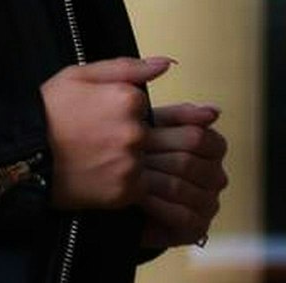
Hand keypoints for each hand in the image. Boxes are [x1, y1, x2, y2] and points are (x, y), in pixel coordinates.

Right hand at [40, 56, 171, 209]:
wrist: (26, 154)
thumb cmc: (50, 111)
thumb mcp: (80, 75)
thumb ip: (126, 67)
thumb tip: (165, 63)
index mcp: (127, 99)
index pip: (142, 104)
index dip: (121, 108)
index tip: (99, 114)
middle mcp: (134, 132)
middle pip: (147, 131)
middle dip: (127, 134)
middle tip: (98, 137)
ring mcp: (132, 164)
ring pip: (146, 159)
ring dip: (128, 158)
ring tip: (99, 156)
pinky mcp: (127, 192)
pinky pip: (141, 186)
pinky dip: (125, 180)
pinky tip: (100, 172)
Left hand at [139, 102, 227, 248]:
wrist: (123, 191)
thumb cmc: (139, 152)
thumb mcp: (154, 126)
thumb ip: (179, 115)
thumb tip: (214, 111)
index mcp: (212, 146)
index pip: (202, 137)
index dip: (170, 135)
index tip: (140, 131)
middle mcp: (216, 176)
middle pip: (188, 161)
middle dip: (155, 157)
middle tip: (128, 154)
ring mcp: (210, 203)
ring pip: (183, 188)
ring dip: (151, 181)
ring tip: (127, 174)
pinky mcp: (198, 228)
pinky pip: (182, 215)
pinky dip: (158, 205)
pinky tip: (139, 197)